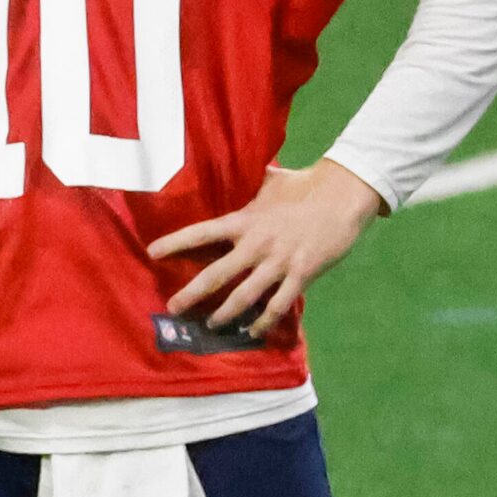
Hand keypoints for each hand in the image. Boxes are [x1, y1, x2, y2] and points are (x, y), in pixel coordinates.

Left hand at [146, 159, 384, 336]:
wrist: (343, 195)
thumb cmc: (305, 185)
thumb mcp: (270, 182)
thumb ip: (249, 186)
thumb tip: (233, 165)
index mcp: (245, 220)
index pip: (202, 233)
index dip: (175, 243)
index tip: (152, 253)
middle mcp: (257, 243)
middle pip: (217, 274)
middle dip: (192, 294)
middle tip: (173, 308)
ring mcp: (279, 261)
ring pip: (245, 296)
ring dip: (225, 313)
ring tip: (210, 324)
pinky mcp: (302, 274)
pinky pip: (279, 304)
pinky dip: (264, 321)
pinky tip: (252, 331)